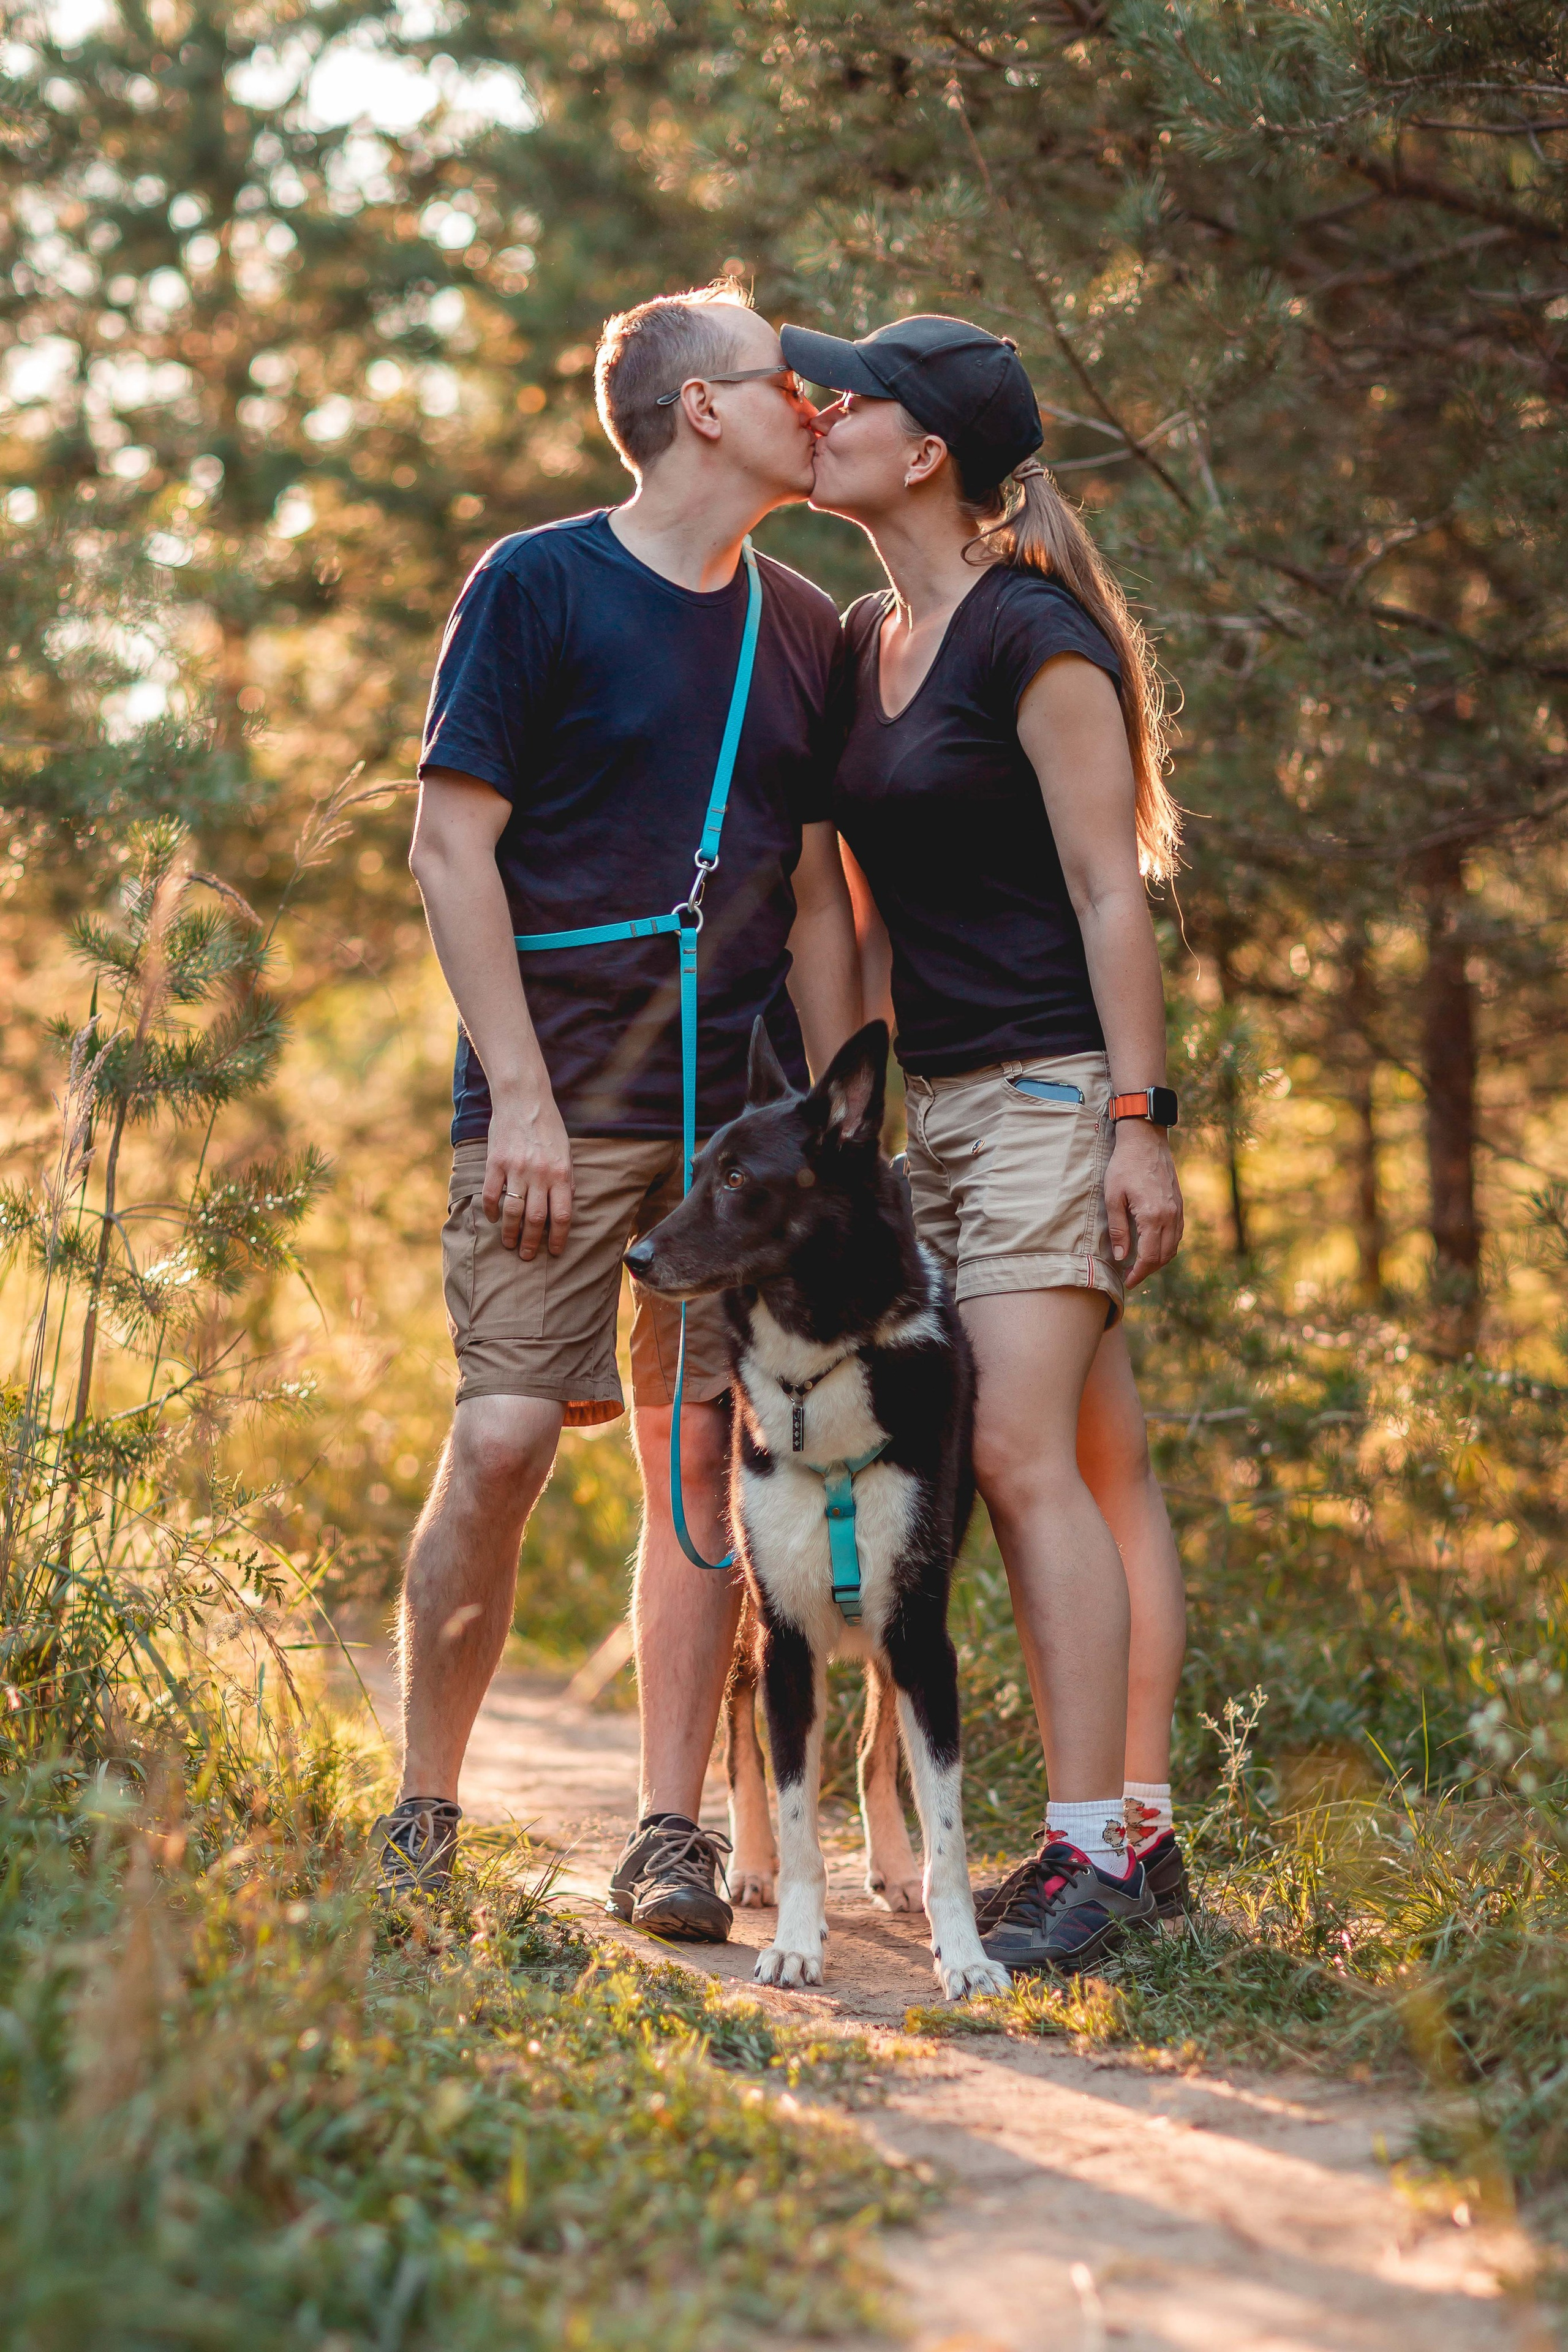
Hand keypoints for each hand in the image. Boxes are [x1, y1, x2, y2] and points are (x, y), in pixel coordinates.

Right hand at [483, 1089, 573, 1259]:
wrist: (523, 1100)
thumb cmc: (548, 1128)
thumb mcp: (565, 1153)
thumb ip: (565, 1180)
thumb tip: (564, 1209)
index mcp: (561, 1173)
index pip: (562, 1215)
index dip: (558, 1237)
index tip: (554, 1252)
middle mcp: (540, 1174)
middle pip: (536, 1219)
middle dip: (532, 1242)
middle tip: (527, 1255)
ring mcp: (516, 1169)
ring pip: (513, 1211)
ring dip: (510, 1232)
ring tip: (509, 1244)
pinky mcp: (496, 1162)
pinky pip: (492, 1194)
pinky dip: (492, 1210)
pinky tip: (493, 1218)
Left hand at [1105, 1119, 1182, 1287]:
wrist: (1145, 1141)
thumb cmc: (1124, 1166)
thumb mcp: (1113, 1198)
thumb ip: (1117, 1230)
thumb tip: (1121, 1257)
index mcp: (1153, 1217)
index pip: (1150, 1257)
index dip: (1139, 1273)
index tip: (1128, 1281)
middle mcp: (1170, 1216)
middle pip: (1164, 1256)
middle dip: (1148, 1270)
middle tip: (1131, 1275)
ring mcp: (1177, 1210)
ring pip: (1173, 1246)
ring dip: (1159, 1260)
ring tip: (1140, 1264)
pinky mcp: (1179, 1204)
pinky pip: (1177, 1233)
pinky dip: (1167, 1246)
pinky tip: (1153, 1245)